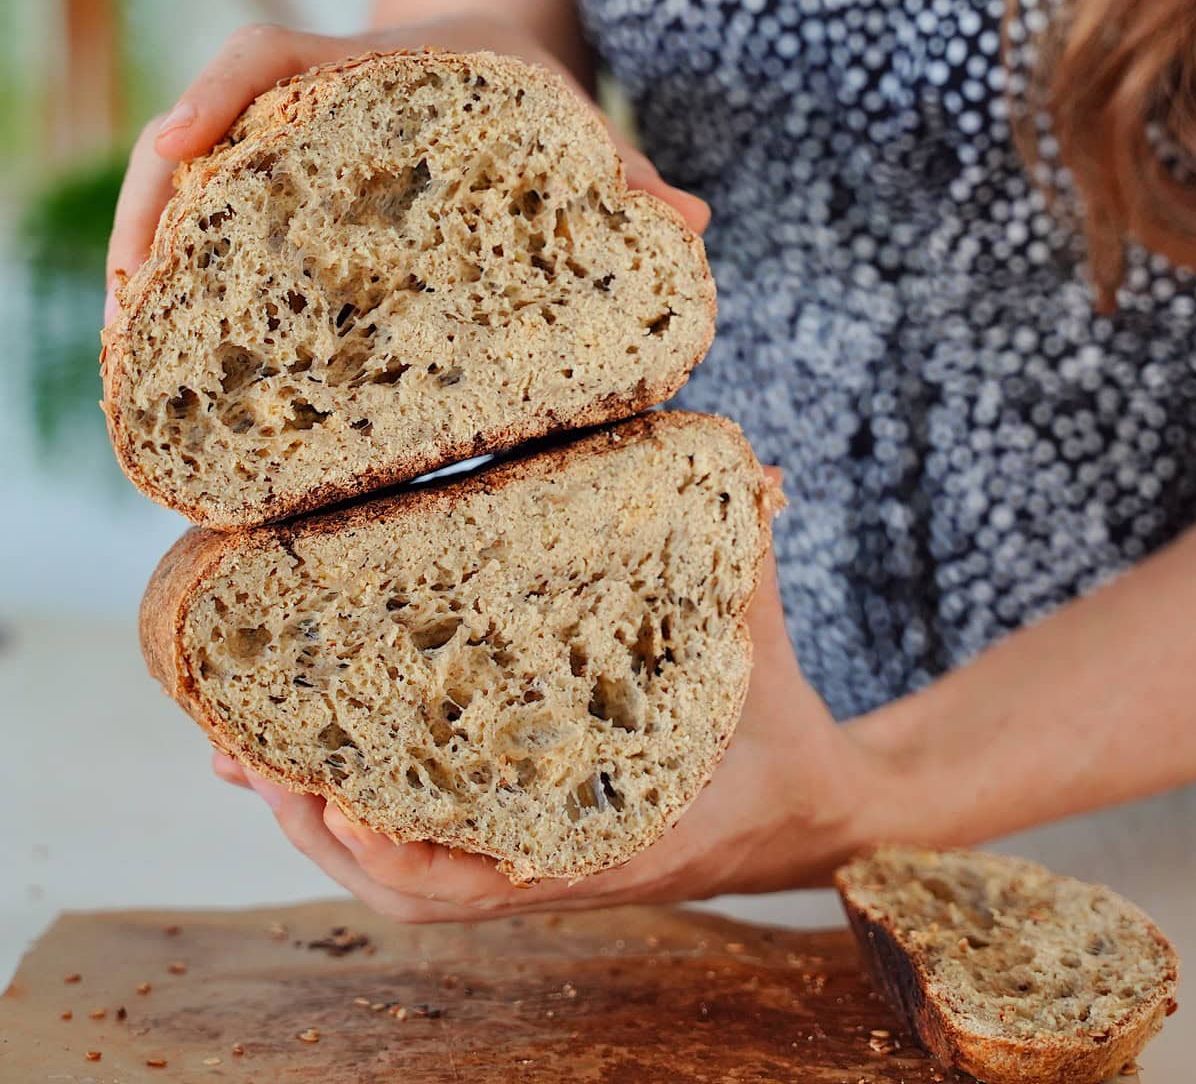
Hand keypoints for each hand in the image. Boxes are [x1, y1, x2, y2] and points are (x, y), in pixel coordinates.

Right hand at [105, 16, 709, 323]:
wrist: (489, 50)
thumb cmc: (524, 92)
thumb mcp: (567, 119)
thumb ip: (620, 167)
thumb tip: (690, 223)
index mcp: (373, 66)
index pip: (274, 52)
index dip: (220, 90)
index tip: (182, 141)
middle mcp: (311, 100)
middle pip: (203, 126)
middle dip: (153, 200)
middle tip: (131, 286)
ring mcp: (285, 142)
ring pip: (192, 180)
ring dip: (149, 244)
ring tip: (128, 339)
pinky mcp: (280, 183)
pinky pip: (213, 215)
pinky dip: (182, 265)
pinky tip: (164, 337)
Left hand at [213, 554, 893, 922]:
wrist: (805, 808)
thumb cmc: (776, 727)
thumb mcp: (760, 637)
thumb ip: (746, 550)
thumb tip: (744, 463)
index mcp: (613, 834)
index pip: (490, 872)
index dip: (408, 846)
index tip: (341, 799)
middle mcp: (556, 861)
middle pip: (411, 881)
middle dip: (317, 822)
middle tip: (240, 752)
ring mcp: (529, 860)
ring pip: (403, 876)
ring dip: (317, 826)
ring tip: (240, 758)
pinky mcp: (517, 844)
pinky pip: (422, 854)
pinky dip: (356, 822)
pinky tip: (303, 770)